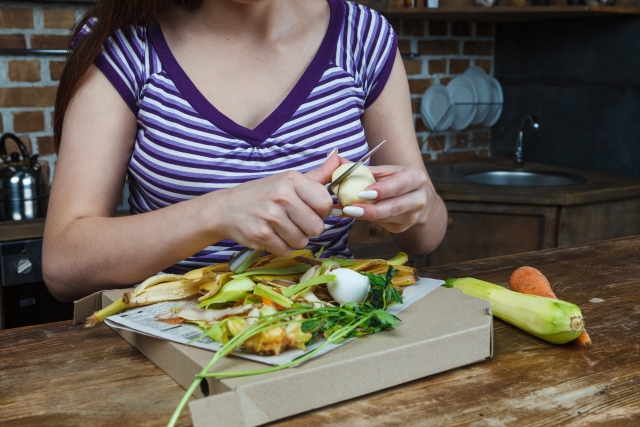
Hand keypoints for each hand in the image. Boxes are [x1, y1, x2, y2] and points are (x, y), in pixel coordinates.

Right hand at [212, 153, 341, 255]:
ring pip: (302, 241)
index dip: (322, 212)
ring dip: (294, 239)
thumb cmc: (262, 194)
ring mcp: (270, 216)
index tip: (310, 210)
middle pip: (316, 227)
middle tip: (294, 221)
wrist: (226, 208)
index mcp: (292, 180)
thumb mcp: (288, 180)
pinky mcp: (261, 235)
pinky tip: (271, 235)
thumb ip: (317, 175)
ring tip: (281, 228)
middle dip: (308, 229)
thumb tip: (340, 158)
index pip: (325, 203)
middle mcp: (282, 196)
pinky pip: (286, 250)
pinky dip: (281, 247)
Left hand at [340, 164, 430, 233]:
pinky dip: (365, 219)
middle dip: (370, 209)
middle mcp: (418, 199)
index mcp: (416, 179)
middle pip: (393, 207)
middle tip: (349, 208)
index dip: (382, 190)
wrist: (417, 198)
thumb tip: (338, 161)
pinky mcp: (402, 227)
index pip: (399, 185)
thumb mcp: (387, 171)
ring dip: (364, 216)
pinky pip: (381, 224)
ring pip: (386, 218)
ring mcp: (412, 216)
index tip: (363, 193)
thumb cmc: (397, 181)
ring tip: (345, 211)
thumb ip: (364, 169)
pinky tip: (352, 215)